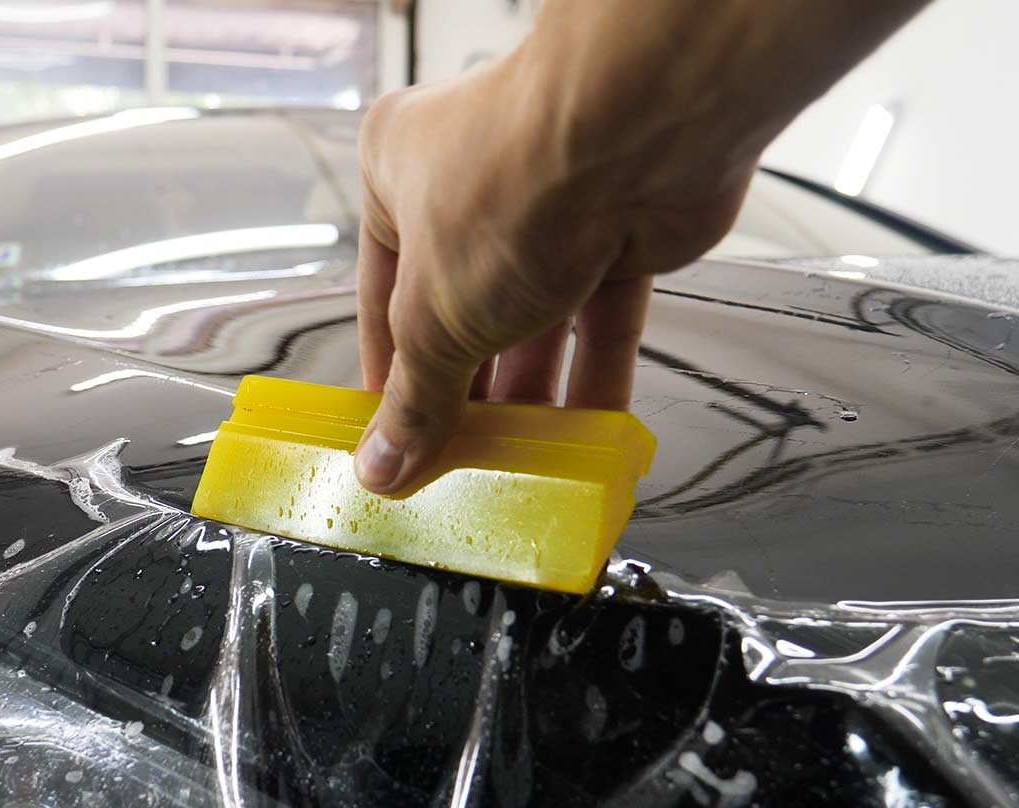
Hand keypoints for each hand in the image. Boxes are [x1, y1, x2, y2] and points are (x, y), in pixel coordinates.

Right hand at [353, 45, 755, 494]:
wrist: (638, 132)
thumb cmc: (512, 182)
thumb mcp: (433, 317)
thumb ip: (415, 400)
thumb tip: (383, 463)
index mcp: (396, 175)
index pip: (380, 298)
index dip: (391, 378)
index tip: (395, 441)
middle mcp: (472, 185)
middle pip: (461, 315)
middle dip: (467, 394)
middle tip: (459, 463)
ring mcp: (552, 208)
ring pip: (535, 323)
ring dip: (533, 398)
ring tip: (521, 464)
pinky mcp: (622, 233)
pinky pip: (602, 324)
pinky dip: (597, 380)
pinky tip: (586, 438)